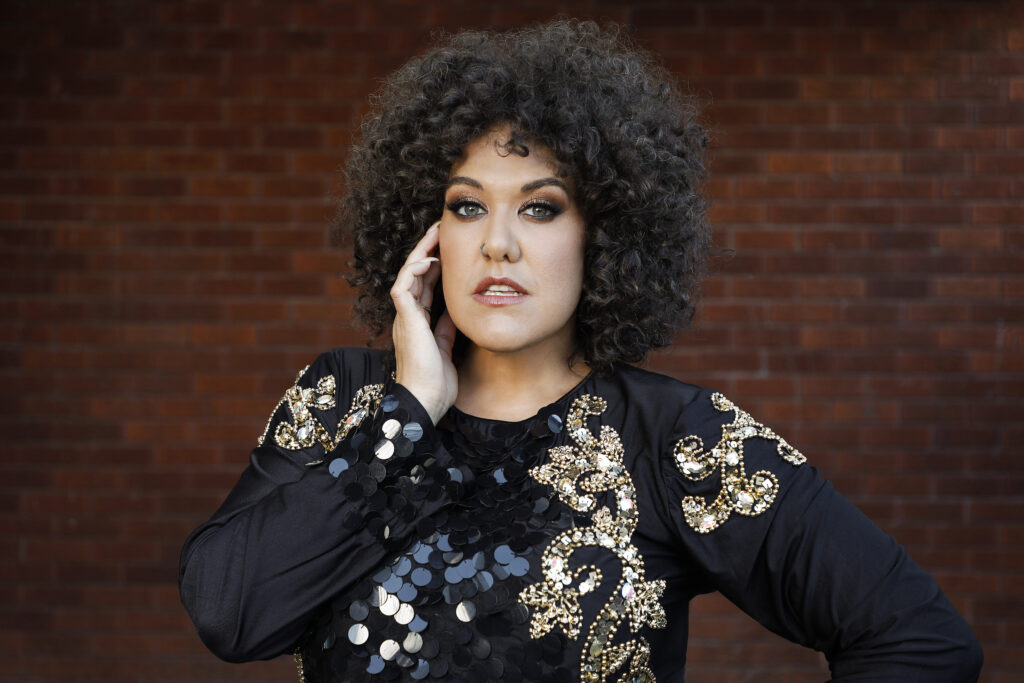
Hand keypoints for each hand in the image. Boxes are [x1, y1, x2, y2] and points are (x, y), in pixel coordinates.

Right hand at [390, 222, 457, 424]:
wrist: (425, 403)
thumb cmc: (436, 384)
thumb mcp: (447, 348)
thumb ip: (447, 329)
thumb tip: (456, 310)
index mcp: (417, 323)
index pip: (424, 286)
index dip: (435, 267)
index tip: (450, 250)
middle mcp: (408, 317)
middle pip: (415, 274)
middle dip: (428, 250)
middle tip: (442, 230)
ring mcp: (404, 318)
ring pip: (408, 275)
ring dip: (421, 252)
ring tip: (436, 233)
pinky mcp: (405, 321)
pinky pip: (403, 288)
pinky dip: (415, 271)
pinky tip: (430, 259)